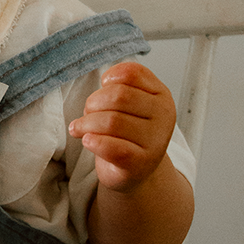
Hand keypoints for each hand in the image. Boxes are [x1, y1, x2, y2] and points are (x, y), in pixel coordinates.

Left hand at [69, 61, 176, 193]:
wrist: (135, 170)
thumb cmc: (127, 133)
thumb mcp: (130, 104)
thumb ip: (119, 86)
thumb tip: (105, 81)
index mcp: (161, 95)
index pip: (132, 73)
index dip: (109, 78)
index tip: (102, 88)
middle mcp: (164, 116)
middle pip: (118, 96)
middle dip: (93, 103)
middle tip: (87, 113)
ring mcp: (155, 141)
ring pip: (111, 121)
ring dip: (86, 123)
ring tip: (79, 128)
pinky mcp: (140, 163)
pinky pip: (111, 147)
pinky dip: (93, 141)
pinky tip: (87, 140)